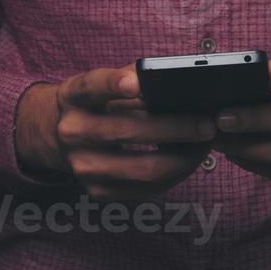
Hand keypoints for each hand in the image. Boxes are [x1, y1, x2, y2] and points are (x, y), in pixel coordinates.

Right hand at [15, 63, 216, 200]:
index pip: (91, 86)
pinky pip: (146, 188)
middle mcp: (72, 131)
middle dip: (176, 128)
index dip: (113, 83)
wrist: (62, 137)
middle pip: (127, 131)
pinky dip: (175, 174)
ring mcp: (82, 166)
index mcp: (74, 96)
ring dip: (183, 157)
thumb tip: (184, 83)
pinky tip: (189, 159)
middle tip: (208, 124)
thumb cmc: (101, 103)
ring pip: (142, 168)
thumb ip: (138, 79)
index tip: (136, 83)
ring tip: (204, 144)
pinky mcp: (97, 191)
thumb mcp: (109, 84)